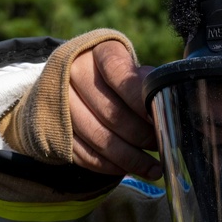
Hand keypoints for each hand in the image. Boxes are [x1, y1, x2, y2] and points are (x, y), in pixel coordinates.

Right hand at [69, 40, 160, 178]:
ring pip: (99, 138)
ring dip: (130, 158)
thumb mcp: (127, 66)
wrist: (65, 81)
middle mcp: (72, 73)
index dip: (139, 98)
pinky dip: (110, 166)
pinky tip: (128, 169)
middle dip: (142, 135)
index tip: (159, 117)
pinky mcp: (53, 128)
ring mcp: (59, 102)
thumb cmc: (110, 75)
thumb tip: (168, 102)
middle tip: (162, 145)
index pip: (118, 73)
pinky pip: (85, 154)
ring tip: (153, 167)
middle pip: (111, 112)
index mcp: (96, 51)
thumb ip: (144, 81)